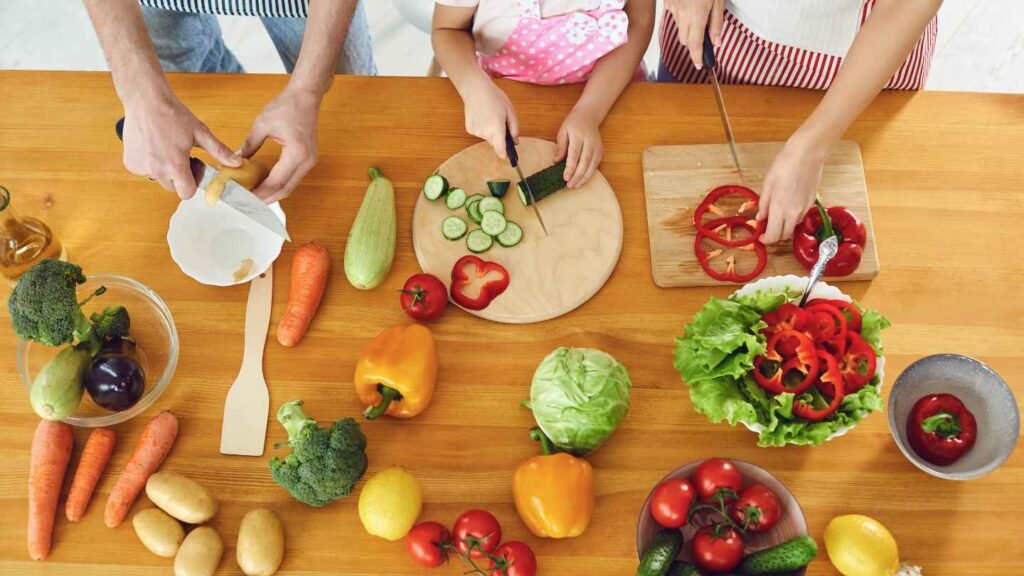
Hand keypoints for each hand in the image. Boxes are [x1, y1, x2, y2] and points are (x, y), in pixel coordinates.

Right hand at [122, 92, 240, 198]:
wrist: (145, 100)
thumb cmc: (173, 114)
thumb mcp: (200, 132)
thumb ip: (219, 151)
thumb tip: (237, 163)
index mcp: (175, 165)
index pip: (186, 193)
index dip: (192, 182)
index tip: (194, 167)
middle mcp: (156, 170)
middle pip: (172, 187)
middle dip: (179, 175)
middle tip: (181, 155)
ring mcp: (140, 167)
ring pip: (158, 178)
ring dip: (164, 169)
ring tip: (167, 147)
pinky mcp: (130, 162)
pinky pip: (144, 170)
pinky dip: (150, 162)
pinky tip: (153, 145)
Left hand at [241, 87, 322, 203]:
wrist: (306, 96)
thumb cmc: (287, 106)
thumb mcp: (262, 125)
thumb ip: (249, 145)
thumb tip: (235, 160)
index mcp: (296, 153)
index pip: (276, 181)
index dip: (260, 193)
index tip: (244, 198)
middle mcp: (306, 161)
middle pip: (286, 189)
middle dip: (267, 199)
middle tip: (248, 204)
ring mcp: (309, 161)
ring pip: (291, 186)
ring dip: (273, 193)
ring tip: (255, 197)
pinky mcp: (308, 159)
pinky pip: (293, 177)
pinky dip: (279, 184)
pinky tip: (266, 185)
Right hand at [462, 76, 518, 159]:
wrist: (475, 89)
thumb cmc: (495, 98)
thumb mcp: (510, 111)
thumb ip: (514, 128)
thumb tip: (516, 142)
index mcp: (497, 129)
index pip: (500, 149)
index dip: (505, 155)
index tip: (508, 157)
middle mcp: (485, 133)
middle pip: (495, 142)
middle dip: (499, 137)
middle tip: (500, 122)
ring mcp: (476, 132)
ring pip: (487, 137)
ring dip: (490, 131)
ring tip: (489, 116)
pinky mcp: (469, 129)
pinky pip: (479, 133)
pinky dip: (482, 128)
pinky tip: (481, 116)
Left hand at [555, 104, 603, 188]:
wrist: (589, 115)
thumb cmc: (573, 123)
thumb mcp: (563, 131)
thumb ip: (561, 147)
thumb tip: (556, 161)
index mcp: (578, 135)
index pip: (574, 154)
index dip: (570, 167)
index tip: (565, 178)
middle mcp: (589, 141)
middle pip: (584, 161)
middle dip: (577, 175)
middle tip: (570, 185)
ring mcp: (597, 146)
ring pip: (592, 165)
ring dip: (584, 177)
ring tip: (576, 185)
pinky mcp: (601, 150)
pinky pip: (596, 164)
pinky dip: (590, 173)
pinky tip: (583, 180)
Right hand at [665, 0, 723, 68]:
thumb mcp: (718, 1)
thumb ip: (717, 22)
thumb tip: (717, 41)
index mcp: (697, 14)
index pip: (695, 44)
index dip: (697, 57)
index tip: (699, 65)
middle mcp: (682, 14)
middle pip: (685, 40)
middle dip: (693, 41)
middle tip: (702, 31)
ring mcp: (673, 9)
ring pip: (679, 28)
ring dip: (687, 25)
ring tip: (695, 10)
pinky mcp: (667, 3)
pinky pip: (673, 16)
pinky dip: (680, 14)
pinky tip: (687, 4)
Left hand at [756, 137, 827, 243]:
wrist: (807, 155)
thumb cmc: (784, 165)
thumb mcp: (767, 184)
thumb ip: (763, 204)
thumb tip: (760, 218)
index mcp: (779, 209)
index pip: (773, 236)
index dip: (766, 239)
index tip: (761, 236)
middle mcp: (793, 213)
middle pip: (784, 235)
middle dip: (775, 235)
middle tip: (767, 226)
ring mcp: (804, 209)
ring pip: (793, 226)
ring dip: (784, 225)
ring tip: (777, 213)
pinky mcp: (811, 203)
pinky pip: (800, 216)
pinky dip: (793, 217)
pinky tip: (788, 205)